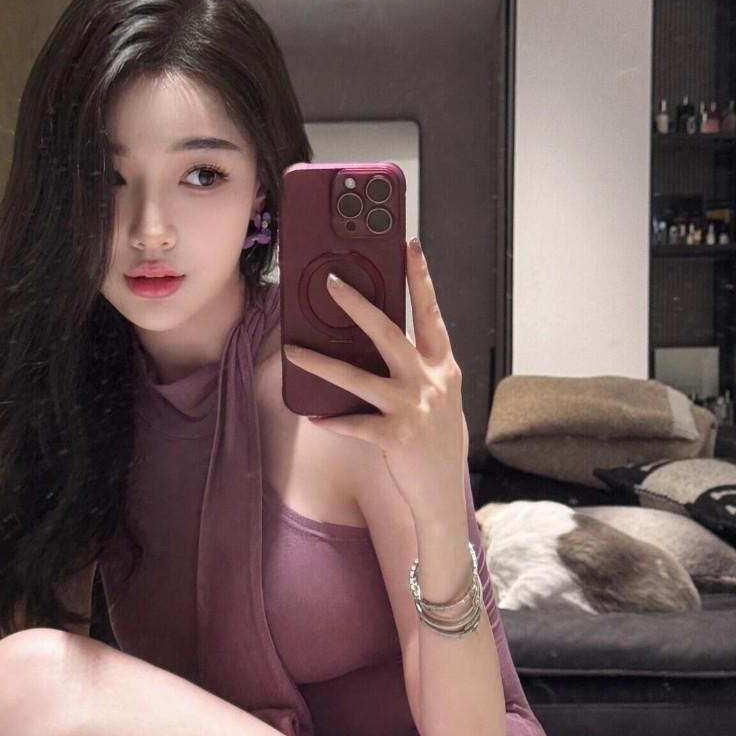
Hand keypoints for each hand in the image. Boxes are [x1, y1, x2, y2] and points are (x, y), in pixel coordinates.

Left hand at [284, 237, 468, 512]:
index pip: (431, 313)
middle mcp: (429, 382)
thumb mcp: (438, 394)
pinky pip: (354, 424)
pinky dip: (332, 420)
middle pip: (389, 333)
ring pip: (358, 377)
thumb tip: (382, 335)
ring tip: (292, 350)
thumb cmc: (435, 438)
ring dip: (320, 362)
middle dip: (357, 305)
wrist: (443, 490)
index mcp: (441, 366)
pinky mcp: (395, 438)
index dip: (421, 278)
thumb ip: (418, 365)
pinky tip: (314, 415)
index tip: (410, 245)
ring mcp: (412, 409)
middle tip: (331, 282)